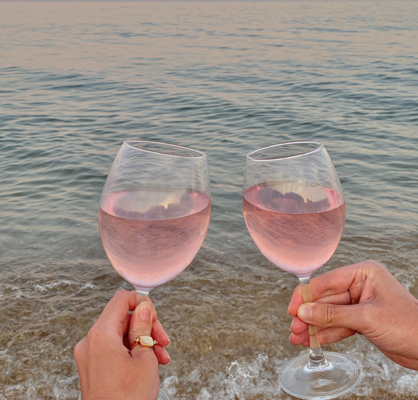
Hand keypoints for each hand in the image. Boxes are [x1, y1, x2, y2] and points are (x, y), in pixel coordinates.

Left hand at [74, 290, 169, 399]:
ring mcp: (89, 355)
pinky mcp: (92, 367)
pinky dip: (131, 351)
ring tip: (160, 357)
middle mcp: (90, 341)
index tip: (154, 316)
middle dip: (146, 327)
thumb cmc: (127, 399)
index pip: (121, 299)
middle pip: (122, 318)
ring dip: (142, 341)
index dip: (141, 302)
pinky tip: (148, 363)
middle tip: (163, 341)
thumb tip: (142, 308)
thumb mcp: (144, 358)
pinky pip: (114, 349)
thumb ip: (143, 327)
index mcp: (101, 334)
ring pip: (120, 334)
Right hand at [288, 260, 417, 369]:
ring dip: (313, 326)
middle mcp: (359, 285)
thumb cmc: (409, 325)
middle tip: (294, 328)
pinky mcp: (360, 320)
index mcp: (363, 274)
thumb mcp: (367, 318)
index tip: (292, 308)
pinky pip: (337, 325)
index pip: (327, 282)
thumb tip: (304, 312)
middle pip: (325, 300)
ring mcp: (359, 303)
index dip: (307, 295)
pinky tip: (312, 341)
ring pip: (329, 314)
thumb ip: (332, 315)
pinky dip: (325, 334)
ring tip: (297, 338)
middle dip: (308, 315)